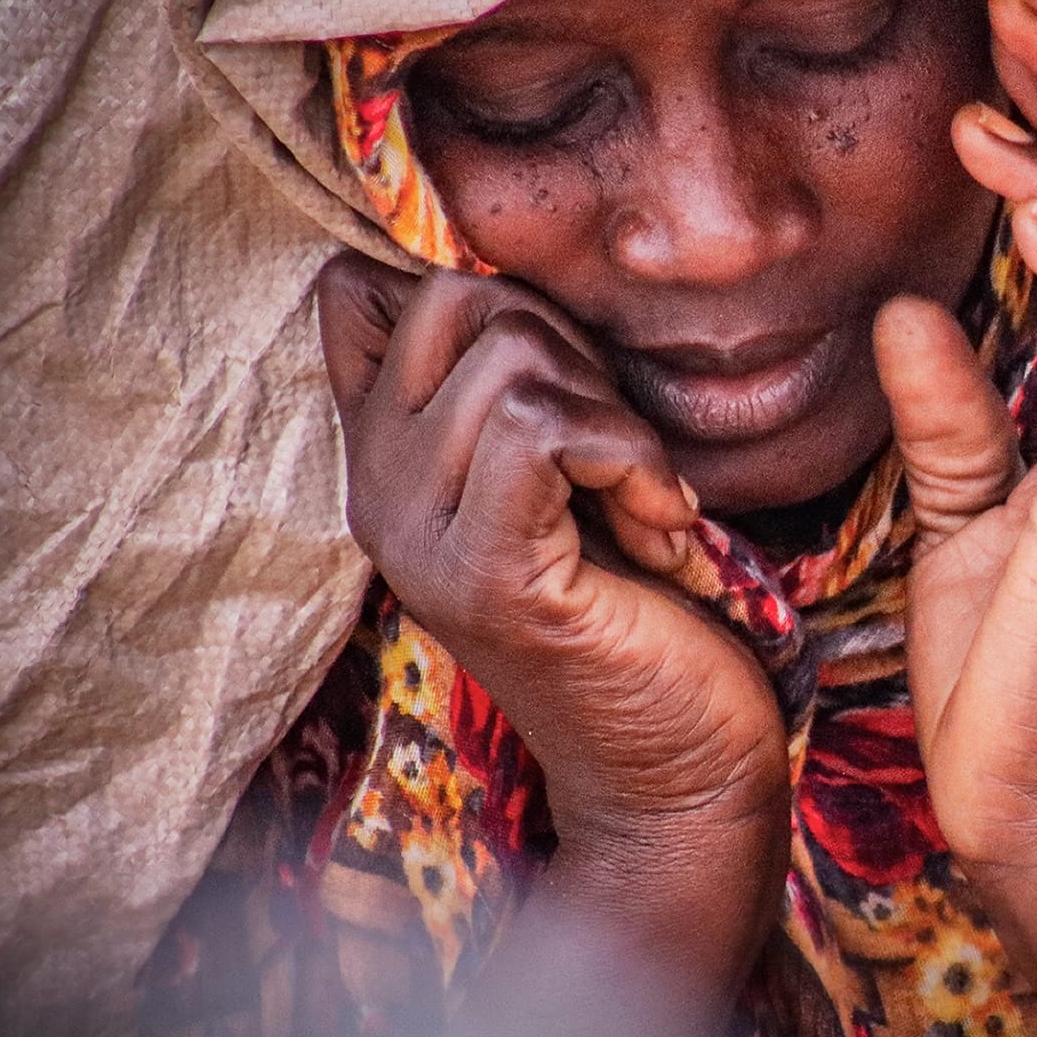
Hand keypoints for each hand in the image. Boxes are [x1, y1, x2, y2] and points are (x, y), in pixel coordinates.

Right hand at [316, 257, 789, 872]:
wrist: (675, 769)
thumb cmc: (638, 603)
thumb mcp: (559, 467)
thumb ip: (507, 382)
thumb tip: (466, 267)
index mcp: (381, 458)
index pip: (361, 293)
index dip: (491, 302)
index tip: (564, 395)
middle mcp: (374, 493)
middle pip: (459, 303)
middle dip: (570, 350)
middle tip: (616, 456)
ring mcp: (419, 539)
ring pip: (514, 365)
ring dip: (616, 421)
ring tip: (638, 505)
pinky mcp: (486, 577)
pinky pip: (549, 432)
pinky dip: (635, 464)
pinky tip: (661, 536)